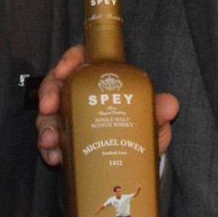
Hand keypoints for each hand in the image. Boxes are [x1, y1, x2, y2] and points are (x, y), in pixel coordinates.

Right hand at [35, 46, 178, 166]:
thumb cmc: (140, 126)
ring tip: (52, 143)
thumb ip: (158, 111)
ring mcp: (69, 117)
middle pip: (56, 85)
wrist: (136, 158)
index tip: (63, 72)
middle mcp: (79, 94)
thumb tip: (170, 106)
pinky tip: (55, 158)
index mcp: (99, 78)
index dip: (69, 60)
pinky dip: (50, 150)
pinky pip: (50, 142)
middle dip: (48, 96)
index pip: (81, 58)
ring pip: (48, 115)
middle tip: (49, 109)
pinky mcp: (64, 140)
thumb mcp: (149, 118)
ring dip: (46, 128)